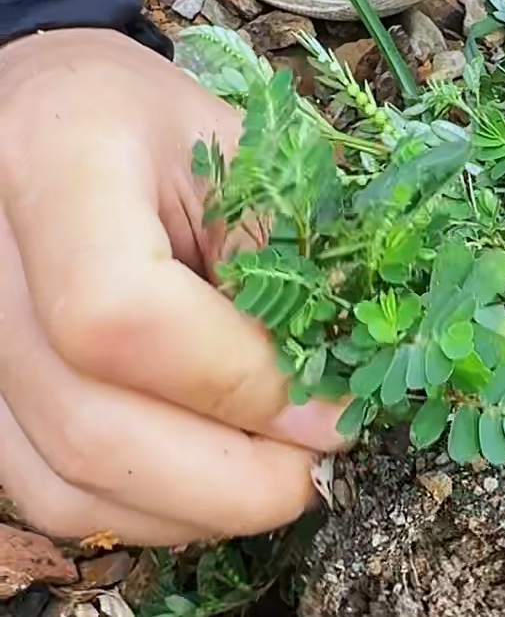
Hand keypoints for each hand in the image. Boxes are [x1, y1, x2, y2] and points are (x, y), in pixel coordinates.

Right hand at [0, 29, 347, 545]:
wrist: (57, 121)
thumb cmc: (160, 129)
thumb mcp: (243, 155)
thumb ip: (281, 260)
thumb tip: (325, 399)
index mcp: (60, 169)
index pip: (124, 317)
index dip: (238, 383)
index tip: (328, 410)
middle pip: (90, 426)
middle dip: (233, 478)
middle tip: (320, 468)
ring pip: (67, 480)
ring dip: (198, 506)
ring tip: (281, 475)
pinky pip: (50, 492)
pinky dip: (148, 510)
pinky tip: (217, 480)